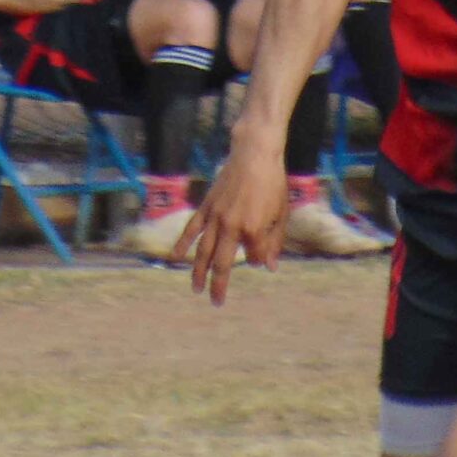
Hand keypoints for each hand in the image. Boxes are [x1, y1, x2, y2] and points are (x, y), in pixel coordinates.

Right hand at [176, 128, 287, 305]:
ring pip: (204, 250)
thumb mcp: (281, 213)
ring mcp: (216, 217)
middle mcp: (232, 226)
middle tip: (216, 302)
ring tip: (196, 288)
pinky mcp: (207, 206)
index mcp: (254, 229)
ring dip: (199, 272)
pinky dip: (183, 243)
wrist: (255, 155)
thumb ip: (274, 242)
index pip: (254, 257)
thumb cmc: (273, 183)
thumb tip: (269, 267)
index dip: (259, 259)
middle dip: (219, 285)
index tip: (263, 255)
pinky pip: (193, 229)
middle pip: (223, 263)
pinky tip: (176, 257)